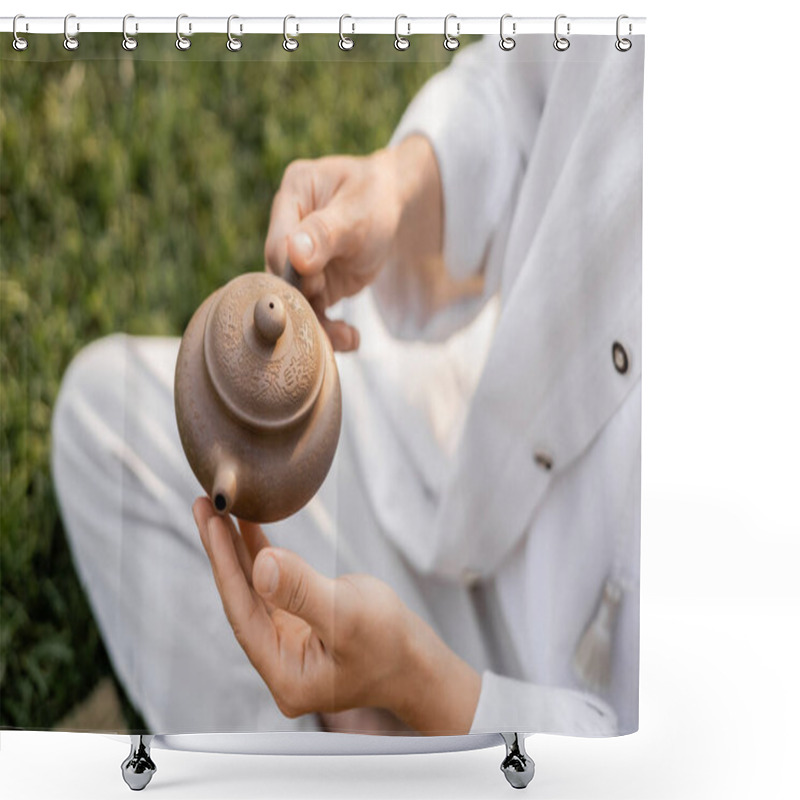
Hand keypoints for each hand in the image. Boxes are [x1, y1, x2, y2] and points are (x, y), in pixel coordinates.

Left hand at [192, 497, 480, 733]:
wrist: (417, 661)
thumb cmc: (391, 644)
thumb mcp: (348, 615)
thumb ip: (301, 591)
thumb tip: (260, 563)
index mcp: (283, 672)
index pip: (242, 611)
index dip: (225, 564)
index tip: (211, 522)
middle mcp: (277, 660)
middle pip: (241, 597)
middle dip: (222, 551)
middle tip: (204, 506)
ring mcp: (287, 643)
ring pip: (254, 589)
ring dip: (238, 549)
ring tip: (219, 511)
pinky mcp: (299, 625)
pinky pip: (272, 585)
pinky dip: (262, 555)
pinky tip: (250, 529)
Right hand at [264, 136, 442, 350]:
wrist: (395, 208)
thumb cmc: (374, 199)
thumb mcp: (357, 212)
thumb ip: (325, 233)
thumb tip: (294, 255)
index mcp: (292, 196)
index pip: (278, 245)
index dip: (293, 271)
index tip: (318, 282)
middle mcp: (287, 229)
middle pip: (282, 278)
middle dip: (305, 306)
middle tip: (332, 326)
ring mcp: (298, 261)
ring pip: (297, 301)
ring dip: (319, 326)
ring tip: (347, 339)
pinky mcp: (314, 284)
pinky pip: (314, 311)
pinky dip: (330, 330)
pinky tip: (352, 339)